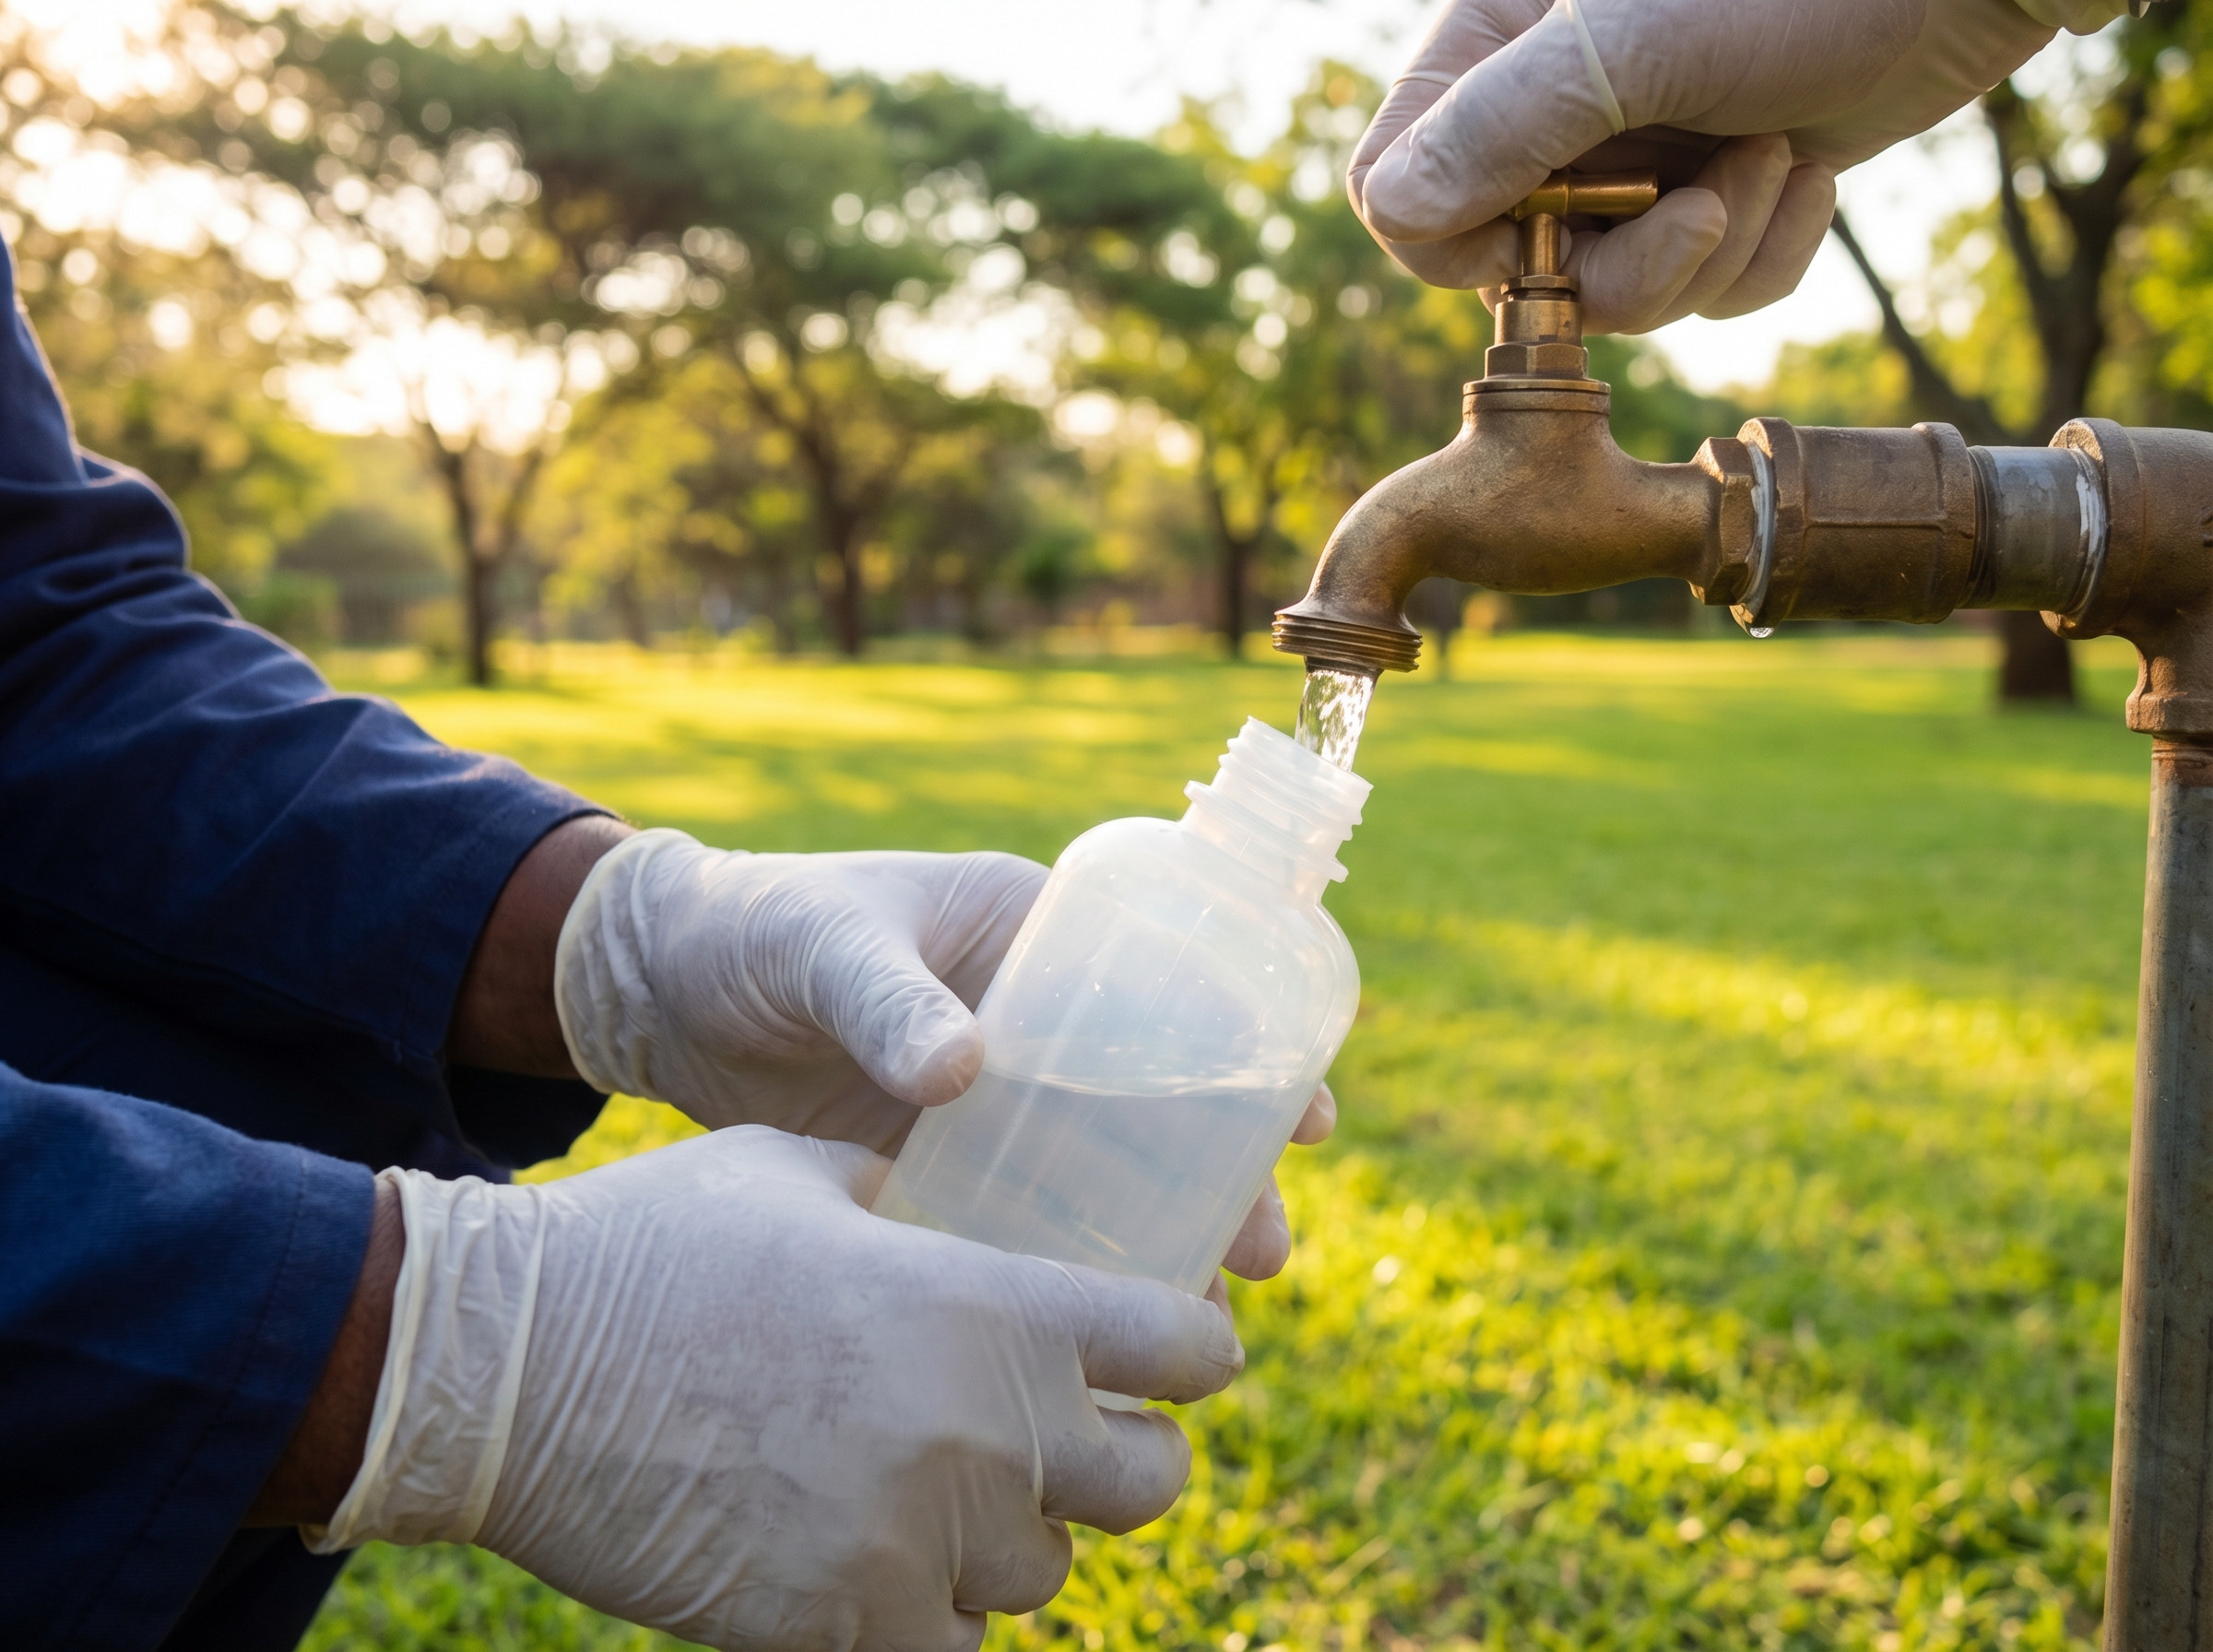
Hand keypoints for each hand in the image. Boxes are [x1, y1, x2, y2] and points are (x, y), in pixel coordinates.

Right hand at [306, 1126, 1243, 1651]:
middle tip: (1084, 1440)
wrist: (511, 1367)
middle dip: (1131, 1457)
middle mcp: (983, 1435)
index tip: (1182, 1353)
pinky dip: (931, 1613)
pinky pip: (948, 1646)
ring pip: (1045, 1573)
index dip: (1195, 1349)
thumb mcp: (809, 1175)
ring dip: (1018, 1536)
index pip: (1180, 1351)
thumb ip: (919, 1204)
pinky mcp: (840, 1629)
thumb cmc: (659, 1240)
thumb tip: (973, 1221)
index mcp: (993, 1308)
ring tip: (955, 1494)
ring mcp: (916, 1545)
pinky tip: (883, 1561)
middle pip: (1151, 1483)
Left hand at [555, 829, 1335, 1283]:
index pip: (1175, 984)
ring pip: (1104, 1169)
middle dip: (1223, 1171)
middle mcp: (1032, 1019)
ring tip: (1202, 1314)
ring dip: (1159, 1232)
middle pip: (1160, 1097)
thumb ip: (885, 997)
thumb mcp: (821, 944)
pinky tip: (1093, 1332)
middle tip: (1258, 1251)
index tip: (1306, 1118)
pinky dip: (1066, 1266)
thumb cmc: (750, 930)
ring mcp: (993, 1098)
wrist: (653, 991)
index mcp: (1029, 932)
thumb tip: (962, 1072)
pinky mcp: (943, 1162)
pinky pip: (1026, 1217)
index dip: (1252, 1050)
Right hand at [1350, 0, 2064, 332]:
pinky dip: (1766, 252)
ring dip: (1715, 247)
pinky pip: (1706, 290)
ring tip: (1777, 151)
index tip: (1552, 229)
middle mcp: (1552, 113)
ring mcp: (1635, 159)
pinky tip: (1812, 169)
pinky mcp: (1714, 193)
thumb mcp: (1636, 40)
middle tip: (1707, 198)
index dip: (1462, 243)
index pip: (1399, 193)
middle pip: (1518, 269)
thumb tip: (1396, 210)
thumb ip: (1503, 122)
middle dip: (1631, 260)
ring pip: (1620, 294)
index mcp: (1496, 51)